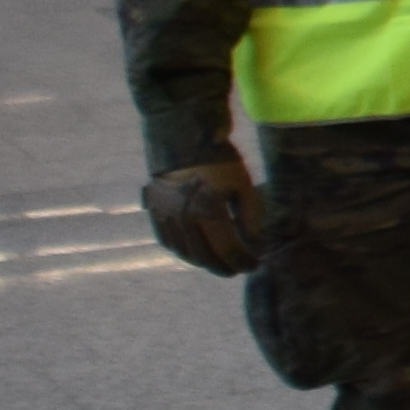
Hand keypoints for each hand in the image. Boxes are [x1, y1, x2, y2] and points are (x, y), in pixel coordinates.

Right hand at [144, 158, 265, 275]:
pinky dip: (182, 251)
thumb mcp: (243, 186)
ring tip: (219, 263)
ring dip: (202, 262)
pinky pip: (167, 240)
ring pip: (183, 252)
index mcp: (207, 212)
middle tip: (238, 270)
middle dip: (223, 267)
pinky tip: (195, 252)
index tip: (255, 264)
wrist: (183, 139)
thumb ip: (251, 218)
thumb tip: (256, 245)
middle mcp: (183, 218)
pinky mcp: (154, 210)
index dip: (242, 261)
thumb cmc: (220, 161)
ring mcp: (165, 215)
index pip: (227, 250)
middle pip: (204, 256)